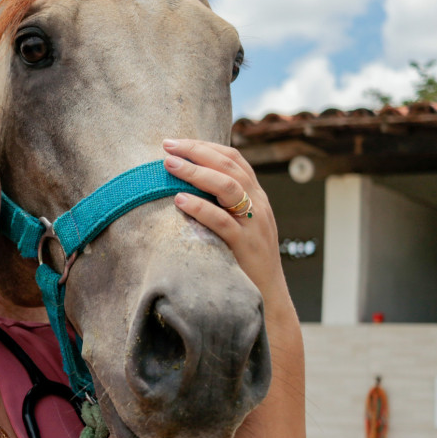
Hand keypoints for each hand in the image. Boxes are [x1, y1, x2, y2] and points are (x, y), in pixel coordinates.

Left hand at [161, 138, 285, 302]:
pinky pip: (222, 221)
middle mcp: (258, 204)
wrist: (268, 295)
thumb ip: (221, 203)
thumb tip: (186, 185)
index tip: (177, 141)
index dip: (205, 146)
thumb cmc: (245, 259)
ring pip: (228, 187)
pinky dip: (200, 208)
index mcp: (256, 195)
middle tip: (168, 146)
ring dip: (196, 173)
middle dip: (196, 152)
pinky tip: (179, 200)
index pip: (233, 159)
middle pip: (228, 166)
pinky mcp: (245, 245)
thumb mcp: (238, 223)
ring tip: (170, 165)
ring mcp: (254, 223)